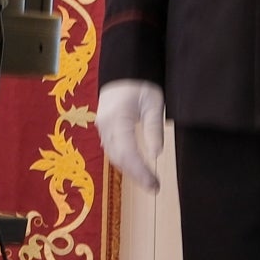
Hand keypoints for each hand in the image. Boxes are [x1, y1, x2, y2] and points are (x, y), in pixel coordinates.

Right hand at [95, 79, 168, 194]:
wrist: (122, 71)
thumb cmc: (139, 85)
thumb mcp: (153, 103)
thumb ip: (153, 128)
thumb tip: (156, 154)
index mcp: (117, 119)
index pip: (128, 153)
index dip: (141, 172)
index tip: (155, 184)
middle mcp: (106, 127)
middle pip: (120, 158)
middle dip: (137, 175)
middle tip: (154, 187)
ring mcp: (102, 128)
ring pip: (114, 156)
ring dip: (130, 171)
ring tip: (148, 181)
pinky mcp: (104, 129)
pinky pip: (112, 150)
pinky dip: (124, 161)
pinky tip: (136, 168)